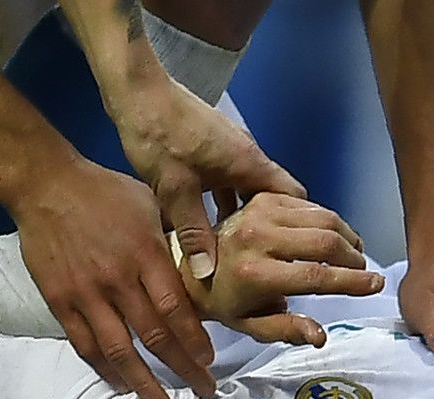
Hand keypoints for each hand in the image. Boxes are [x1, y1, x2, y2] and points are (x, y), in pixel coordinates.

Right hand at [17, 161, 214, 398]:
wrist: (47, 185)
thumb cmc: (108, 193)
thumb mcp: (154, 207)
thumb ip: (178, 242)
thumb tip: (210, 267)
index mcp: (146, 255)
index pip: (176, 309)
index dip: (195, 341)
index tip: (210, 361)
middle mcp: (118, 279)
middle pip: (155, 336)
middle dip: (183, 368)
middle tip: (204, 391)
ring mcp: (86, 293)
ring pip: (118, 349)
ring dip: (143, 382)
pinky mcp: (59, 300)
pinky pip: (84, 344)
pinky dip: (104, 369)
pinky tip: (121, 385)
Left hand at [112, 77, 306, 278]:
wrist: (135, 88)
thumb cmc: (158, 132)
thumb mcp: (175, 190)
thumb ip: (193, 233)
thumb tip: (207, 274)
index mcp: (250, 164)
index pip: (296, 198)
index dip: (299, 226)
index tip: (290, 251)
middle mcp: (248, 156)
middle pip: (274, 197)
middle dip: (269, 228)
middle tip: (260, 258)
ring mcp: (230, 150)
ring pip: (249, 191)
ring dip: (244, 217)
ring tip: (235, 248)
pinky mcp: (212, 148)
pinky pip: (230, 181)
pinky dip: (225, 203)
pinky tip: (208, 223)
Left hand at [181, 194, 383, 343]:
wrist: (186, 262)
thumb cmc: (223, 300)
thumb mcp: (249, 325)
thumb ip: (286, 330)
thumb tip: (321, 336)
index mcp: (254, 273)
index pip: (316, 275)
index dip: (352, 281)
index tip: (376, 284)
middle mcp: (258, 237)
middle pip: (325, 242)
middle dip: (354, 257)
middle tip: (364, 271)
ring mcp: (260, 212)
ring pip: (323, 218)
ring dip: (346, 236)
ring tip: (353, 254)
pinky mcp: (263, 198)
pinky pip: (309, 205)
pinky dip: (328, 220)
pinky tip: (332, 235)